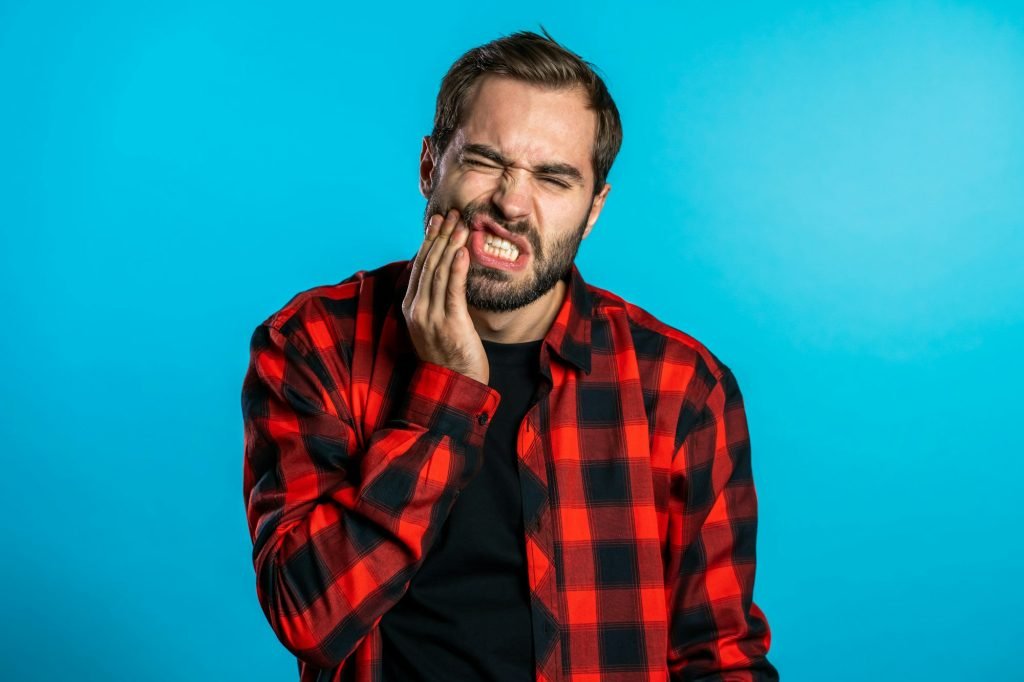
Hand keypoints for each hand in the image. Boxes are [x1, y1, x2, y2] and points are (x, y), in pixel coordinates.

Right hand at [401, 208, 489, 384]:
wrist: (454, 386)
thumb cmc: (449, 355)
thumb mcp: (436, 323)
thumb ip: (436, 299)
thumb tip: (445, 272)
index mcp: (411, 308)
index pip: (419, 266)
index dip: (429, 241)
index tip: (438, 221)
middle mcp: (417, 310)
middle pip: (428, 264)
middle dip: (441, 236)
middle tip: (453, 214)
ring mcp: (432, 317)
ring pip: (440, 273)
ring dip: (452, 245)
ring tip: (462, 224)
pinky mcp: (450, 324)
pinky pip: (453, 291)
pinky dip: (458, 269)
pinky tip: (463, 251)